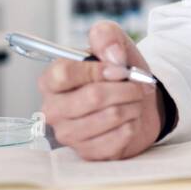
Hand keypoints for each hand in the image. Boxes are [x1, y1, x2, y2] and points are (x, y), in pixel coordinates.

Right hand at [37, 21, 164, 160]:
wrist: (135, 103)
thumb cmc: (118, 74)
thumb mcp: (113, 44)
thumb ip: (107, 36)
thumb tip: (113, 56)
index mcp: (51, 80)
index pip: (64, 74)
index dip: (96, 70)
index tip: (120, 69)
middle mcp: (53, 109)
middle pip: (93, 96)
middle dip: (126, 87)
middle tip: (139, 84)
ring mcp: (68, 134)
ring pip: (111, 116)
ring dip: (133, 104)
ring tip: (135, 100)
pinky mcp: (87, 153)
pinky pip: (118, 138)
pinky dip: (133, 124)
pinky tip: (130, 119)